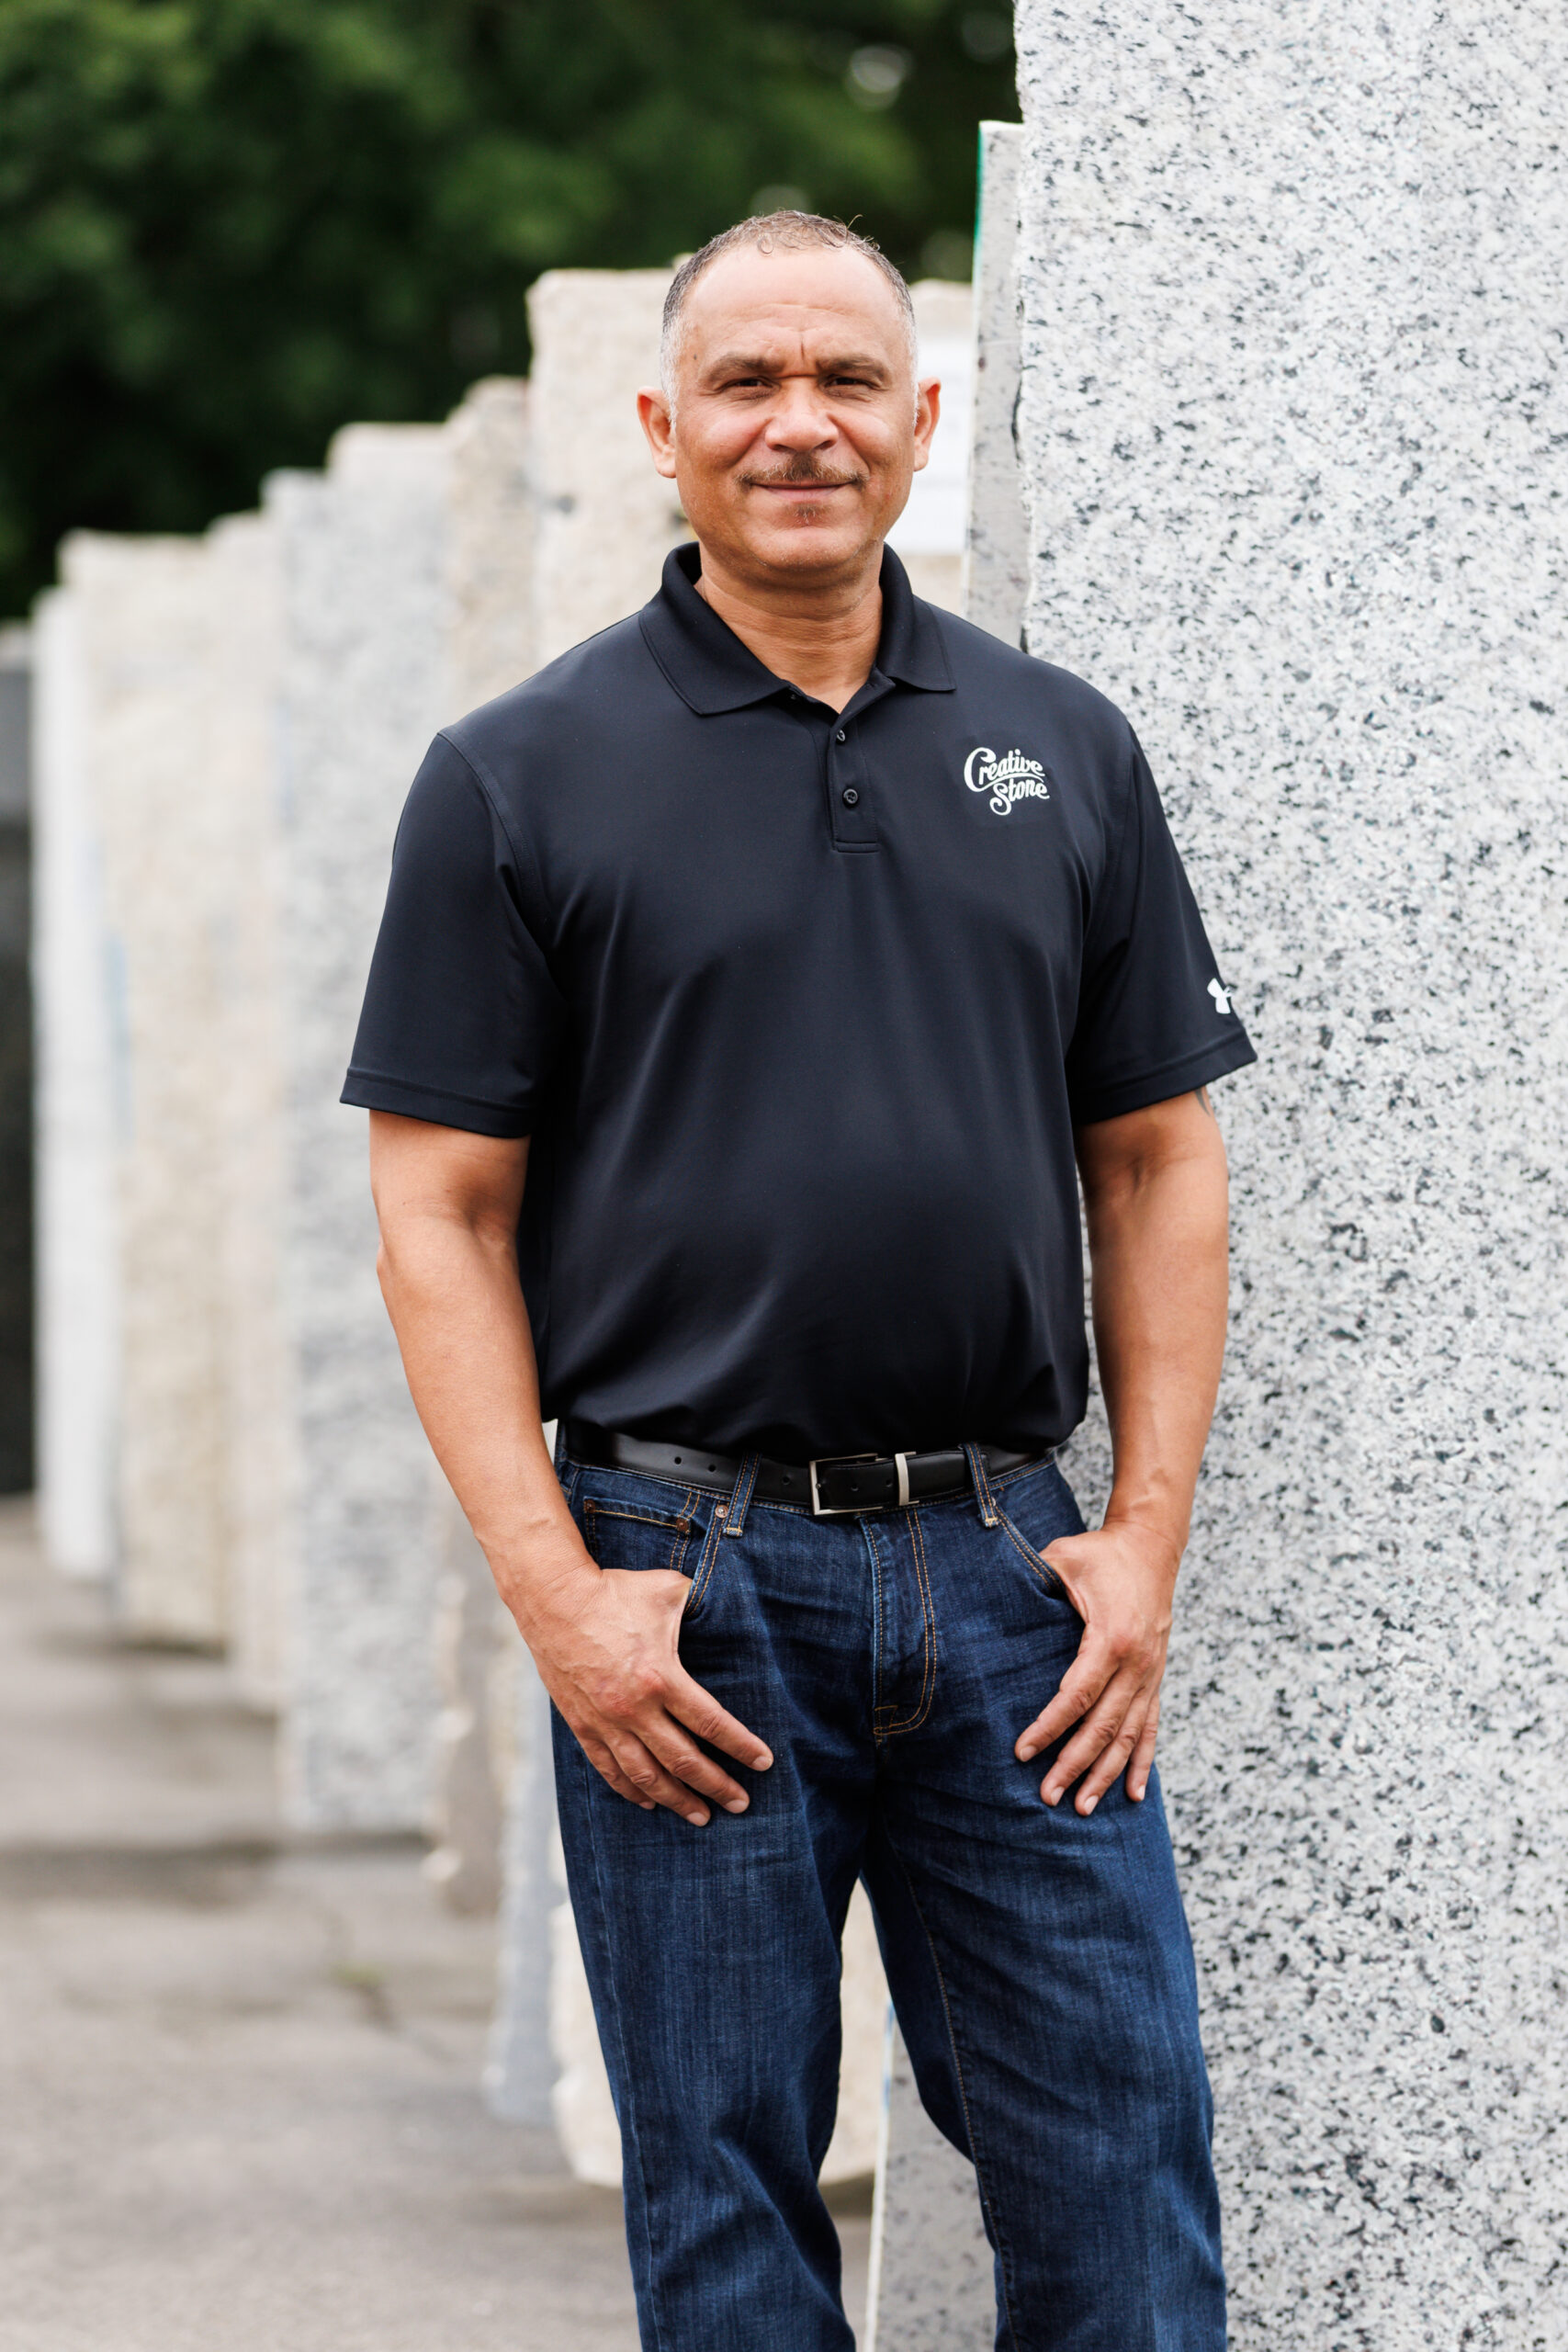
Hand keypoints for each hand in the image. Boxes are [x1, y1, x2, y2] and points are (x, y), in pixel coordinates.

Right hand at [515, 1549, 772, 1827]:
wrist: (552, 1599)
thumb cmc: (614, 1591)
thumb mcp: (667, 1591)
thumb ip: (703, 1603)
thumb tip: (733, 1604)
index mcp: (660, 1676)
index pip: (710, 1723)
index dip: (741, 1747)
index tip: (763, 1762)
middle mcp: (633, 1708)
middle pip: (683, 1761)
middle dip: (716, 1786)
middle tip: (741, 1804)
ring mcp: (605, 1721)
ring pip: (646, 1775)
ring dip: (676, 1800)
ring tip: (701, 1816)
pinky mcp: (582, 1725)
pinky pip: (609, 1768)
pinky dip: (631, 1790)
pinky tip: (649, 1802)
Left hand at [1014, 1520, 1178, 1814]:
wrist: (1152, 1546)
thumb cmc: (1101, 1553)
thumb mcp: (1063, 1559)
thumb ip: (1033, 1582)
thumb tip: (989, 1601)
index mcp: (1112, 1637)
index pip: (1077, 1694)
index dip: (1050, 1726)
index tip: (1023, 1751)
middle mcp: (1137, 1663)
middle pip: (1103, 1725)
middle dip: (1074, 1765)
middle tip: (1047, 1797)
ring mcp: (1151, 1674)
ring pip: (1128, 1735)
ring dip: (1106, 1774)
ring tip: (1083, 1808)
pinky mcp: (1156, 1678)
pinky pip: (1150, 1727)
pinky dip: (1142, 1762)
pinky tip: (1134, 1794)